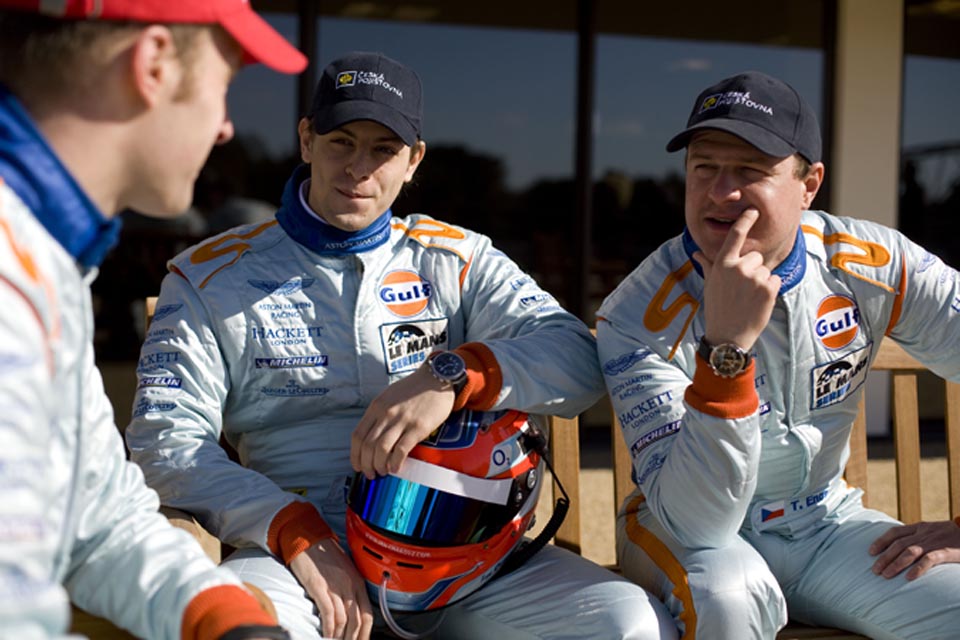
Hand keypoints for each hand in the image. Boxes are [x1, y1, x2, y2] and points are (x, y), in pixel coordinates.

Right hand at [289, 537, 372, 638]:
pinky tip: (326, 636)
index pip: (367, 615)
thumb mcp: (345, 571)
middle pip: (357, 621)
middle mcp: (349, 585)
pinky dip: (328, 628)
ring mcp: (335, 586)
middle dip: (354, 639)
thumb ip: (350, 590)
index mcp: (358, 582)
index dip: (365, 634)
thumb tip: (351, 612)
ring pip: (344, 620)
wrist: (308, 538)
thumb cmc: (325, 556)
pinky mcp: (318, 587)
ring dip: (340, 637)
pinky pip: (328, 613)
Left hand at [350, 364, 454, 477]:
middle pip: (367, 446)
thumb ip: (379, 414)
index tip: (358, 465)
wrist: (437, 378)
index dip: (355, 455)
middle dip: (366, 464)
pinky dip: (396, 462)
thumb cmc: (414, 388)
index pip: (358, 436)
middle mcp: (386, 413)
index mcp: (376, 406)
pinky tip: (396, 467)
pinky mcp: (418, 427)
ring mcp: (402, 420)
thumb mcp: (389, 396)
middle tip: (370, 473)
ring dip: (379, 465)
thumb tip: (372, 437)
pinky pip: (401, 449)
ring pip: (381, 449)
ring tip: (383, 472)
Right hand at [692, 208, 779, 350]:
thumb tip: (697, 253)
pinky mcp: (769, 288)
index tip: (753, 210)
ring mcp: (755, 277)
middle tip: (741, 288)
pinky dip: (770, 290)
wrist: (728, 335)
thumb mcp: (709, 284)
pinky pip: (775, 280)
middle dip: (752, 268)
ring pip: (765, 269)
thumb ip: (708, 264)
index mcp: (722, 264)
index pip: (736, 235)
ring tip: (748, 297)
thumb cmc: (717, 308)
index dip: (746, 220)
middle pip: (755, 256)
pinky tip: (758, 302)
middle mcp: (739, 267)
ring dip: (761, 280)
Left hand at [869, 520, 959, 579]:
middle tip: (874, 570)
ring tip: (885, 575)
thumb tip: (903, 549)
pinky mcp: (947, 552)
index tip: (870, 552)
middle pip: (898, 544)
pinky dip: (918, 568)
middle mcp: (924, 533)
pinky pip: (929, 560)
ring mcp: (935, 542)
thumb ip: (920, 537)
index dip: (881, 541)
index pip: (895, 532)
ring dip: (895, 563)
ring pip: (909, 551)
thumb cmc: (955, 536)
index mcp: (920, 527)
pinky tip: (909, 578)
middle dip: (884, 557)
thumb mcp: (935, 531)